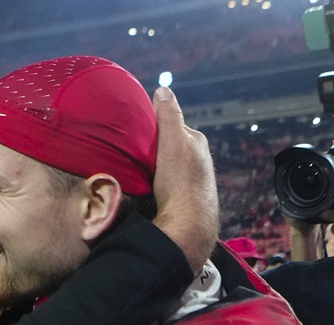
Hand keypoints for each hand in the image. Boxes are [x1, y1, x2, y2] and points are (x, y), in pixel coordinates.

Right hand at [150, 87, 218, 273]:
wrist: (188, 226)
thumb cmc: (181, 183)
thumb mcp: (173, 142)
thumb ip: (169, 116)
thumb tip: (162, 89)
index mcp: (197, 142)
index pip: (172, 125)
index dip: (153, 127)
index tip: (135, 133)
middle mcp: (200, 160)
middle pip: (170, 147)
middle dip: (154, 149)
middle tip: (133, 155)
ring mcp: (194, 181)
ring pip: (168, 167)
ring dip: (155, 168)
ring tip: (138, 173)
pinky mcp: (187, 199)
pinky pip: (168, 185)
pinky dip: (158, 184)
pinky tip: (149, 191)